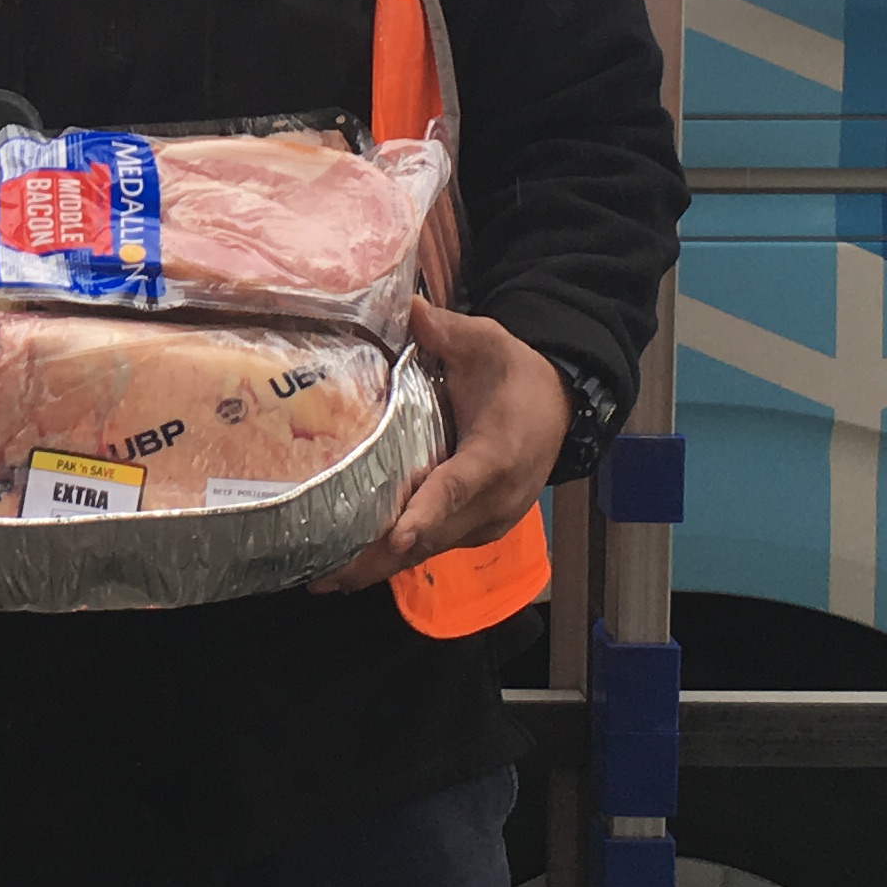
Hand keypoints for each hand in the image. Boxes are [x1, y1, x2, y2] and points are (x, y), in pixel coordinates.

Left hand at [309, 301, 566, 595]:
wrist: (561, 409)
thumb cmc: (518, 376)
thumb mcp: (488, 342)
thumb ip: (447, 330)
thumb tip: (409, 308)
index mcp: (496, 454)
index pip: (458, 486)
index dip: (426, 513)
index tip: (396, 535)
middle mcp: (494, 500)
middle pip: (433, 535)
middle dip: (380, 557)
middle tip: (325, 574)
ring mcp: (487, 522)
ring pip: (430, 550)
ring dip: (380, 567)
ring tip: (324, 579)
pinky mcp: (476, 530)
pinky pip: (433, 548)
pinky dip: (394, 559)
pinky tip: (351, 568)